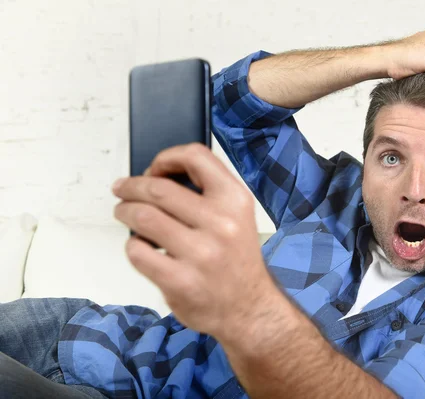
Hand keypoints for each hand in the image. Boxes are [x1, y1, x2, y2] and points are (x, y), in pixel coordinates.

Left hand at [112, 143, 276, 337]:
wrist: (249, 308)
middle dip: (132, 186)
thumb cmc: (237, 259)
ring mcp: (200, 254)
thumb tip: (157, 175)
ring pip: (142, 217)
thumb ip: (207, 192)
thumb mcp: (238, 216)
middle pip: (158, 188)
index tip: (155, 168)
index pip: (196, 157)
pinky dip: (132, 246)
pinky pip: (138, 252)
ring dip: (124, 211)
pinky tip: (141, 247)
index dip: (167, 157)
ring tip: (124, 213)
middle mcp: (221, 224)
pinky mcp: (180, 282)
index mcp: (235, 200)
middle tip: (122, 190)